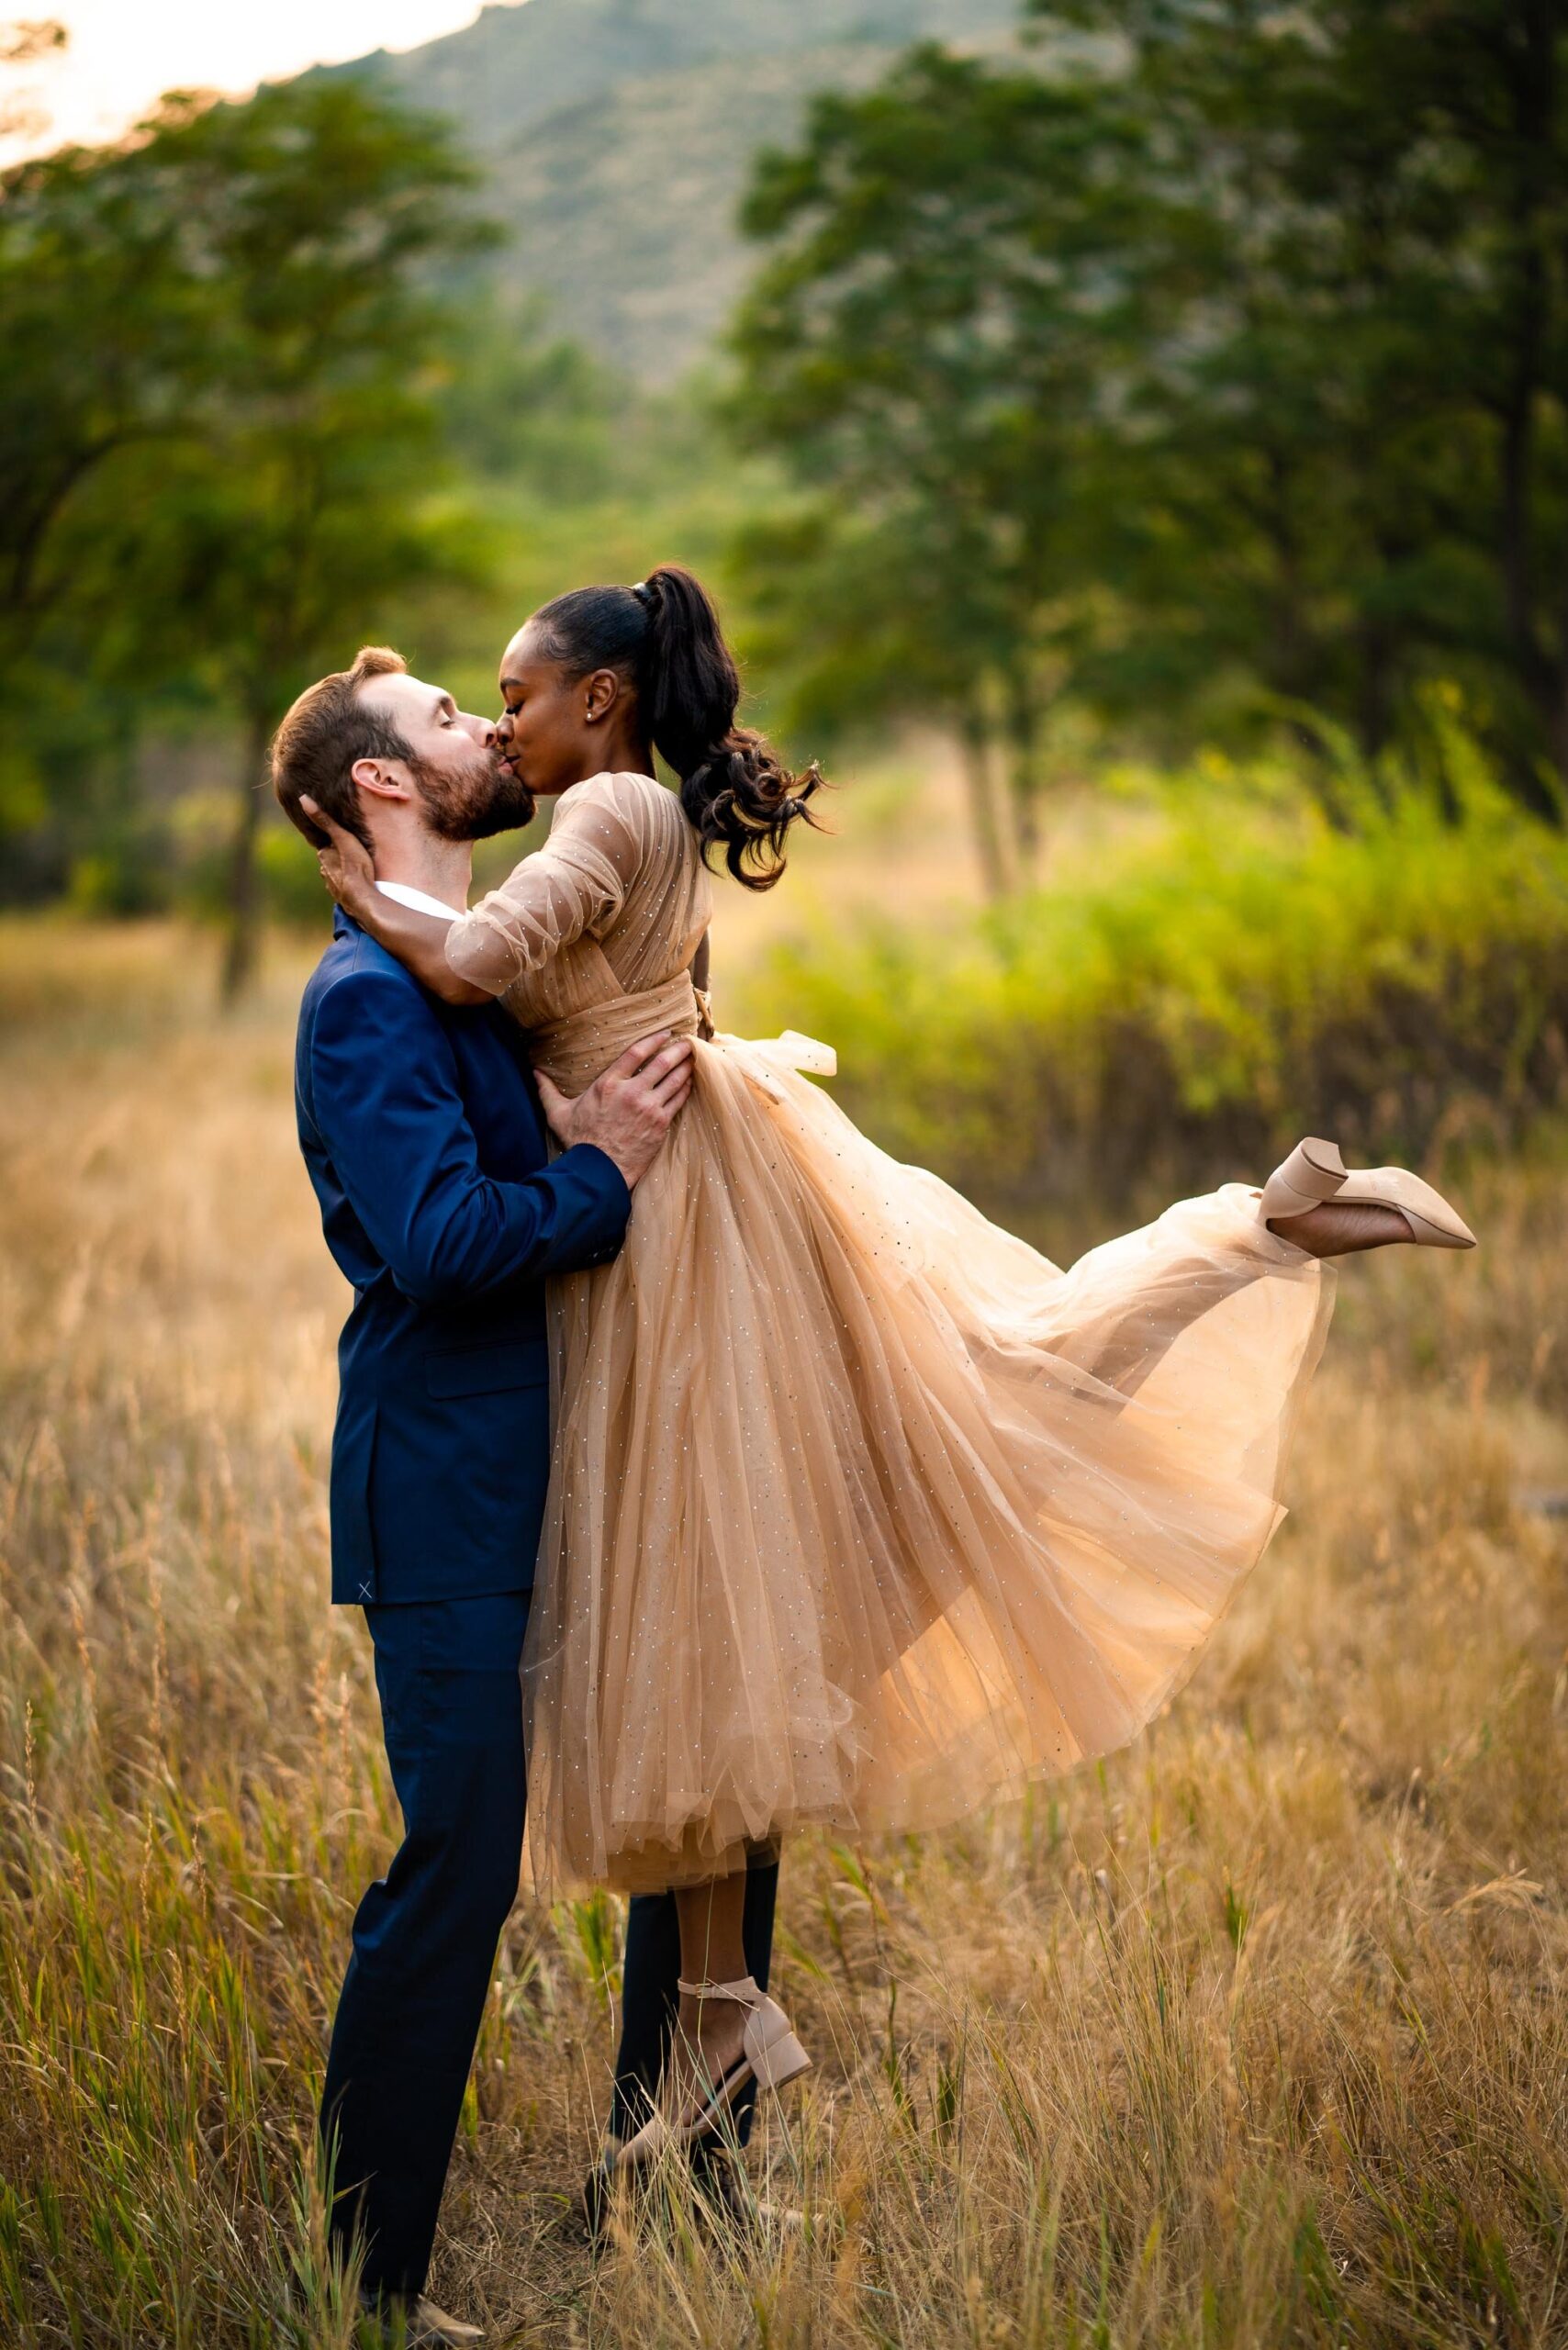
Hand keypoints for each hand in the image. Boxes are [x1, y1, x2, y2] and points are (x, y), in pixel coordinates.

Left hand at [300, 797, 377, 921]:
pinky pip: (346, 888)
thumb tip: (302, 799)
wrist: (362, 898)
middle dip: (340, 859)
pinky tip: (360, 885)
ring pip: (338, 875)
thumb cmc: (355, 866)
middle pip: (332, 861)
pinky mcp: (343, 899)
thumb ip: (324, 820)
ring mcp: (333, 887)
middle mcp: (325, 872)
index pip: (328, 847)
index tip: (345, 842)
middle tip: (354, 855)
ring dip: (345, 873)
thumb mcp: (343, 838)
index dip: (337, 844)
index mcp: (324, 857)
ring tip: (358, 870)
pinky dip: (350, 885)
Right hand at [536, 1032, 694, 1188]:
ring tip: (693, 1058)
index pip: (636, 1053)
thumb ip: (547, 1090)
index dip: (653, 1039)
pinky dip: (686, 1088)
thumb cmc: (580, 1142)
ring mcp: (649, 1108)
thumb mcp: (558, 1114)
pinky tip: (690, 1081)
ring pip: (675, 1080)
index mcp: (608, 1085)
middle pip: (661, 1063)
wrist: (599, 1171)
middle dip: (677, 1050)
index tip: (665, 1033)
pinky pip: (679, 1100)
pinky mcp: (661, 1124)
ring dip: (686, 1066)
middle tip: (687, 1041)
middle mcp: (632, 1093)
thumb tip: (534, 1072)